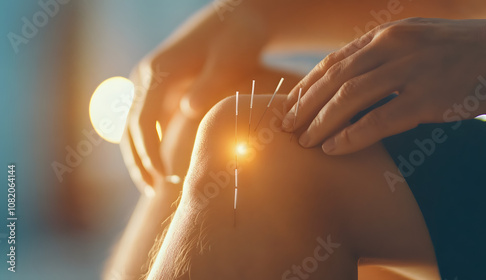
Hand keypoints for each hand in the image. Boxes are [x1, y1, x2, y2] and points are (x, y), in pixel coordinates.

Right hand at [120, 5, 267, 191]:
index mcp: (159, 70)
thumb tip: (188, 111)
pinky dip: (151, 143)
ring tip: (154, 185)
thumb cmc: (238, 37)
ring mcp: (150, 81)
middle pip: (131, 126)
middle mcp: (146, 75)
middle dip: (139, 160)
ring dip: (141, 155)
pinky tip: (163, 164)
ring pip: (134, 125)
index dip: (150, 153)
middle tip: (154, 191)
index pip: (143, 121)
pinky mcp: (160, 87)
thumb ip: (210, 84)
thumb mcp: (230, 58)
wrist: (237, 19)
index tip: (164, 179)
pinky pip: (147, 120)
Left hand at [282, 18, 485, 154]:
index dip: (306, 86)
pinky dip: (352, 136)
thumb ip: (380, 57)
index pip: (333, 62)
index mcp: (385, 35)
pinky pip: (379, 120)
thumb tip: (346, 81)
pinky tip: (334, 148)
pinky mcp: (428, 98)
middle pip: (334, 79)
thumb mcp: (413, 42)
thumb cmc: (456, 52)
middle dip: (305, 105)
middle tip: (286, 127)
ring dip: (321, 122)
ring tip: (305, 141)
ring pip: (350, 98)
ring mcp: (410, 71)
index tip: (289, 106)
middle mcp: (392, 48)